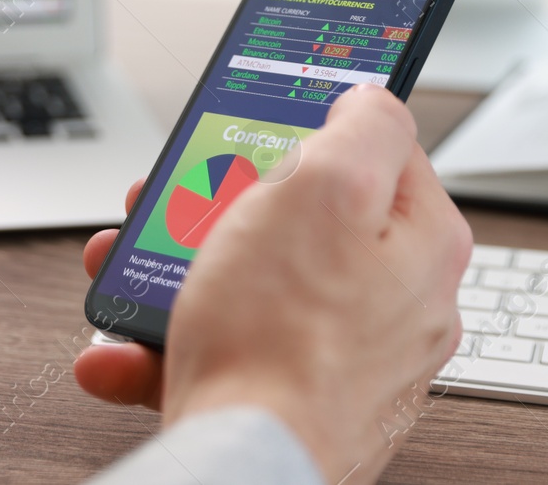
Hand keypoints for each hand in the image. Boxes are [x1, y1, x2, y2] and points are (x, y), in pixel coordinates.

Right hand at [76, 85, 470, 483]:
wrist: (247, 463)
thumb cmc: (281, 339)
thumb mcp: (323, 185)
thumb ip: (364, 125)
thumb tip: (373, 98)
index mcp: (421, 241)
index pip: (377, 151)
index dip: (307, 132)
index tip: (261, 133)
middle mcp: (398, 301)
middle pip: (303, 219)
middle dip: (219, 206)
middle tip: (171, 206)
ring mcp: (348, 355)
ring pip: (257, 284)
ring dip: (179, 273)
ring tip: (126, 272)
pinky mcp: (299, 396)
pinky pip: (233, 349)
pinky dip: (173, 343)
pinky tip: (129, 348)